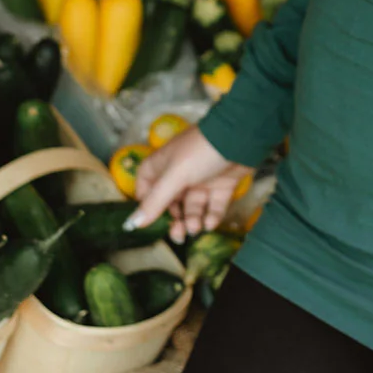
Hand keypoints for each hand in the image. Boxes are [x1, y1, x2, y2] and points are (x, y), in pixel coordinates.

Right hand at [125, 125, 250, 242]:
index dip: (147, 205)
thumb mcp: (174, 175)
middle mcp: (180, 174)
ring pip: (192, 207)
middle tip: (179, 235)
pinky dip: (211, 217)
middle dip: (174, 220)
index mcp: (163, 166)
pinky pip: (213, 206)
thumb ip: (155, 201)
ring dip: (192, 220)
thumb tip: (131, 224)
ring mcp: (201, 180)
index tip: (151, 222)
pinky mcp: (221, 185)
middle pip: (170, 203)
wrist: (241, 137)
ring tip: (196, 228)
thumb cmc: (200, 152)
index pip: (146, 188)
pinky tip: (210, 223)